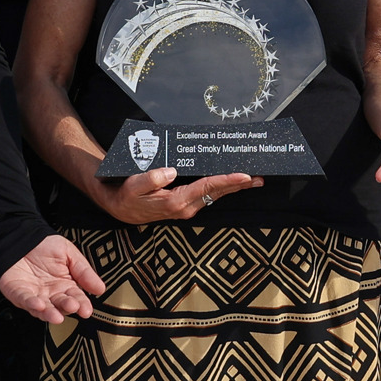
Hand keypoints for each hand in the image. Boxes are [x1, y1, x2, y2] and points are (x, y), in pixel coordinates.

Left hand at [0, 234, 107, 325]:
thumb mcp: (69, 253)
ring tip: (56, 316)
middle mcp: (50, 293)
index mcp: (64, 285)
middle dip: (67, 308)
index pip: (76, 298)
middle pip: (60, 305)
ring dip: (49, 313)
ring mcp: (34, 295)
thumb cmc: (44, 244)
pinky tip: (38, 304)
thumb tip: (100, 289)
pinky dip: (31, 304)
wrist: (21, 236)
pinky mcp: (18, 293)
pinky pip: (24, 300)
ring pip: (43, 309)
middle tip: (73, 307)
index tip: (86, 310)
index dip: (82, 305)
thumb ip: (84, 271)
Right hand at [97, 166, 257, 225]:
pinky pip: (209, 195)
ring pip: (216, 196)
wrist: (120, 209)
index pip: (207, 187)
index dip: (227, 180)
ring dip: (234, 188)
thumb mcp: (134, 186)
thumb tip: (170, 171)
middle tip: (260, 177)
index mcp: (176, 202)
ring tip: (253, 179)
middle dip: (239, 185)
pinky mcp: (186, 205)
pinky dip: (222, 188)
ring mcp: (187, 208)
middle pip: (218, 193)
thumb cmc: (127, 195)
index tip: (244, 175)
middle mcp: (186, 207)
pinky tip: (231, 183)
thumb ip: (151, 179)